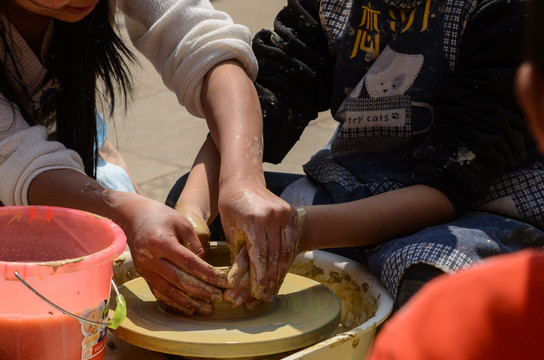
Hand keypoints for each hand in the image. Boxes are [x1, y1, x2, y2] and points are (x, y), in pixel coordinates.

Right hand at [114, 194, 226, 314]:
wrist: (132, 216)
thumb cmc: (161, 216)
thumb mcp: (182, 222)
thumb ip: (195, 243)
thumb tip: (205, 266)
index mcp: (162, 242)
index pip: (189, 262)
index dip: (207, 274)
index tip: (223, 282)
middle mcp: (150, 258)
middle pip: (179, 280)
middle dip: (201, 291)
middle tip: (218, 298)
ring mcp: (144, 268)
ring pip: (168, 290)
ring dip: (189, 302)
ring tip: (206, 308)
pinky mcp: (142, 274)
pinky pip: (159, 292)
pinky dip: (174, 302)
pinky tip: (188, 308)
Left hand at [225, 208, 304, 307]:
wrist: (243, 181)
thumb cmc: (231, 208)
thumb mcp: (230, 230)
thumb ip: (237, 253)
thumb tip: (236, 282)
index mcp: (254, 220)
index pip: (259, 255)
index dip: (259, 277)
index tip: (257, 293)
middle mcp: (271, 216)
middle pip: (274, 254)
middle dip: (270, 278)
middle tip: (265, 295)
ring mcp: (283, 213)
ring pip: (285, 249)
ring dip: (280, 271)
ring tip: (274, 287)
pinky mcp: (290, 212)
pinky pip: (290, 240)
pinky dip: (286, 257)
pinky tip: (282, 271)